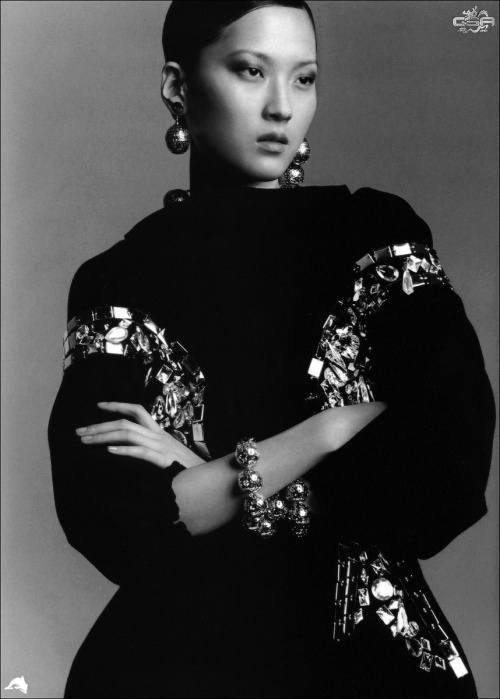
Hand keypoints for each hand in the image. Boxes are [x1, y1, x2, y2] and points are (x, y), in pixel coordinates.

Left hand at [76, 402, 206, 469]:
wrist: (209, 479)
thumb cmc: (187, 470)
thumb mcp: (169, 455)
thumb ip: (152, 451)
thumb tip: (132, 452)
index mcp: (159, 433)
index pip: (137, 411)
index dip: (117, 405)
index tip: (98, 406)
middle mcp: (159, 436)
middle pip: (126, 422)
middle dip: (99, 425)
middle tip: (79, 432)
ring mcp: (161, 447)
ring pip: (128, 433)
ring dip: (104, 436)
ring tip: (86, 441)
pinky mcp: (164, 461)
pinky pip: (141, 452)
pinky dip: (124, 450)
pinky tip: (109, 452)